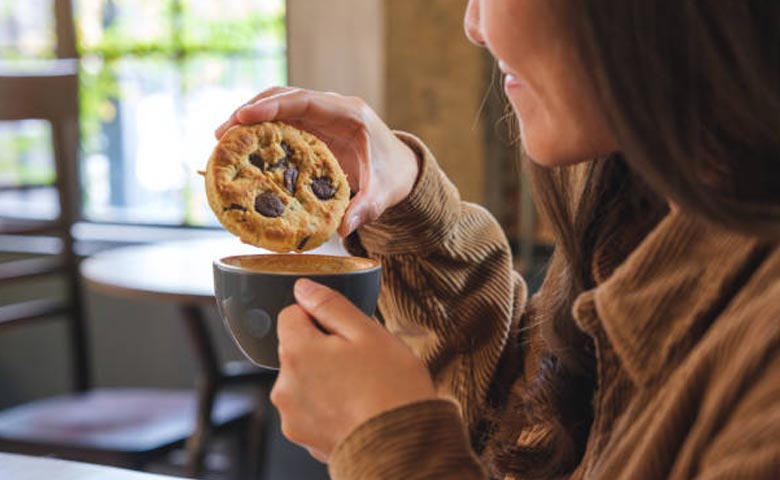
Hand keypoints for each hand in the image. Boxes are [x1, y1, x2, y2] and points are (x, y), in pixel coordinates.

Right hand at [215, 87, 419, 235]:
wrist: (402, 168)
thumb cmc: (393, 176)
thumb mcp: (384, 194)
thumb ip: (365, 209)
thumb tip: (342, 229)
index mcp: (350, 115)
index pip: (306, 100)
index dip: (274, 106)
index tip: (244, 117)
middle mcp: (331, 109)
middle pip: (284, 98)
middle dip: (250, 112)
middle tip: (221, 134)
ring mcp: (319, 116)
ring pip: (278, 107)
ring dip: (249, 120)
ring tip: (221, 141)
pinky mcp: (311, 128)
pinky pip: (281, 124)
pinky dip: (259, 133)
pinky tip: (239, 151)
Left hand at [271, 279, 435, 461]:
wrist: (403, 446)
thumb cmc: (391, 389)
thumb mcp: (367, 332)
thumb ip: (330, 305)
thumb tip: (303, 288)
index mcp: (297, 353)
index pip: (290, 314)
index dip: (319, 316)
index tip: (344, 330)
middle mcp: (285, 386)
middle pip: (296, 349)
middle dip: (322, 348)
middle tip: (360, 360)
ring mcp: (292, 416)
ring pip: (304, 379)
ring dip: (324, 378)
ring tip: (360, 387)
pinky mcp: (304, 437)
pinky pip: (311, 408)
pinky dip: (328, 405)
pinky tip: (356, 408)